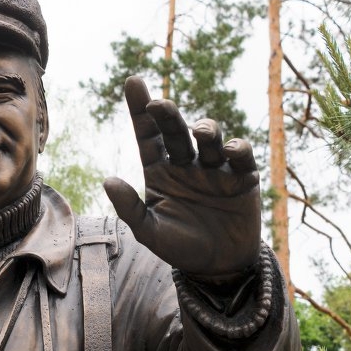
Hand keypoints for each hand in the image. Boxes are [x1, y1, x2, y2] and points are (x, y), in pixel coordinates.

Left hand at [104, 77, 261, 278]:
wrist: (217, 268)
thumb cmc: (180, 248)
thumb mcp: (149, 233)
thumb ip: (129, 208)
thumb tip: (107, 180)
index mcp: (161, 172)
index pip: (148, 136)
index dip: (140, 110)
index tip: (133, 82)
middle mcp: (186, 164)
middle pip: (176, 131)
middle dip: (167, 115)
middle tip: (158, 105)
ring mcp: (215, 169)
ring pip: (210, 139)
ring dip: (206, 130)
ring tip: (201, 133)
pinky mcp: (242, 178)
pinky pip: (240, 157)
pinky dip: (237, 150)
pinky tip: (231, 150)